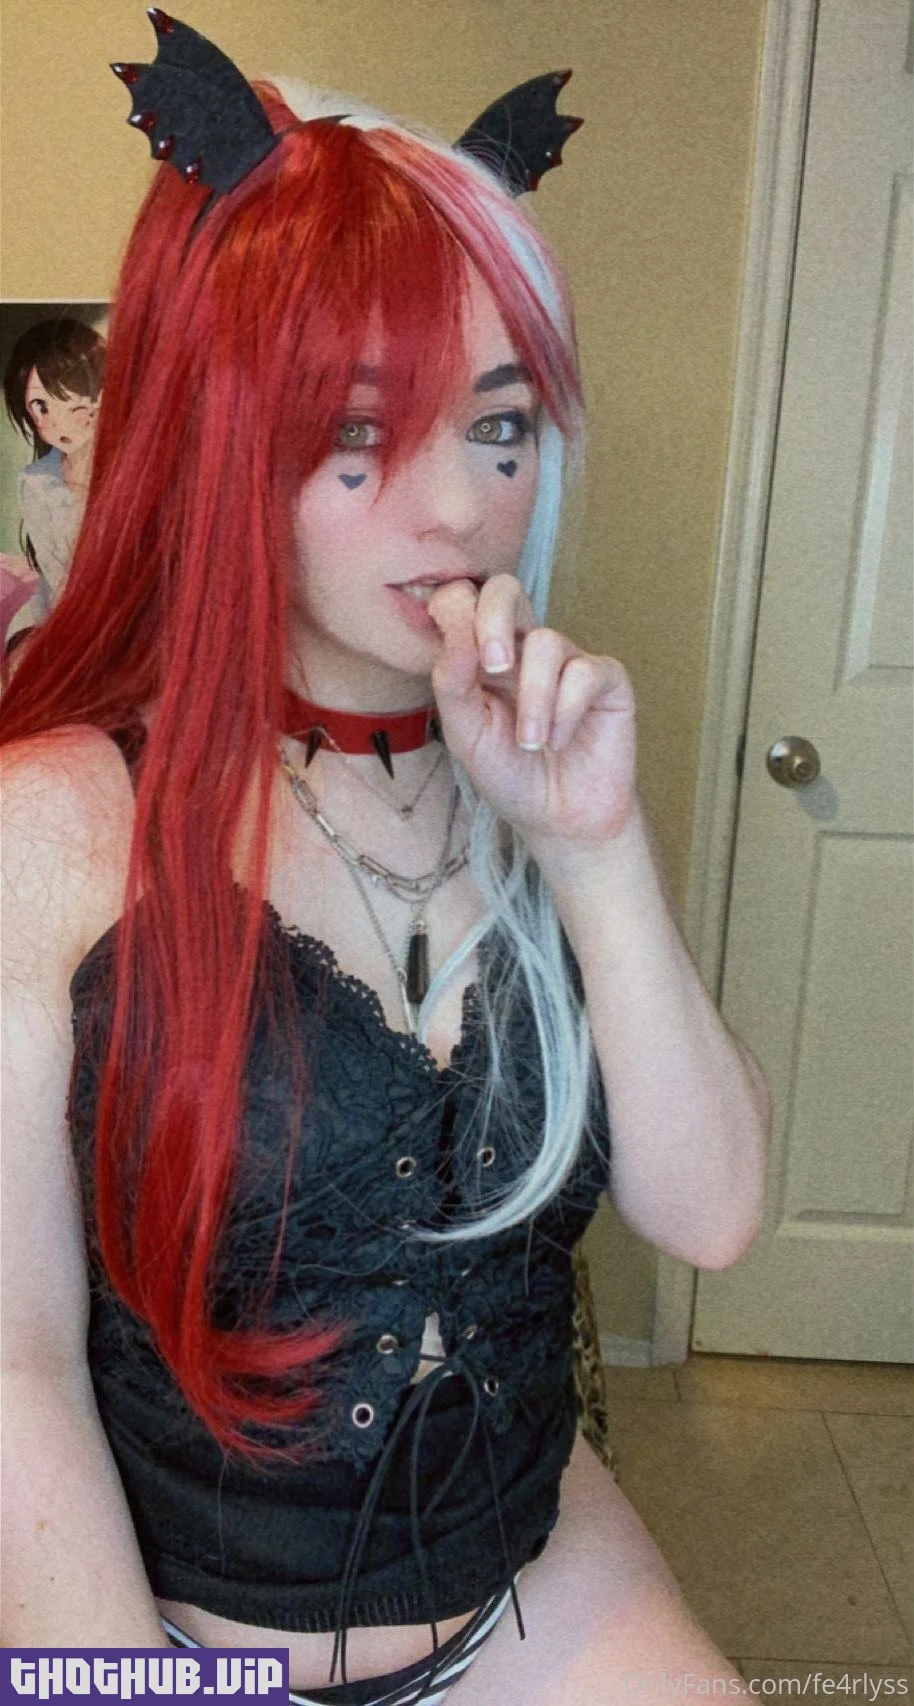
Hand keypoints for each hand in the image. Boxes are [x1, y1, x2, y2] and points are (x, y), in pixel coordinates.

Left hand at [428, 574, 636, 844]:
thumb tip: (456, 635)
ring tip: (531, 743)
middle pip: (506, 588)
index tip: (456, 656)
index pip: (463, 602)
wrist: (559, 821)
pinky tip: (560, 741)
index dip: (453, 611)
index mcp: (482, 656)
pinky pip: (585, 671)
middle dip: (494, 619)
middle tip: (493, 666)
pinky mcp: (606, 680)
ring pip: (547, 641)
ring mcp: (567, 660)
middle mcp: (523, 649)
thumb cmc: (510, 775)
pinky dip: (567, 710)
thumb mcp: (466, 736)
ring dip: (534, 698)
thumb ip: (453, 684)